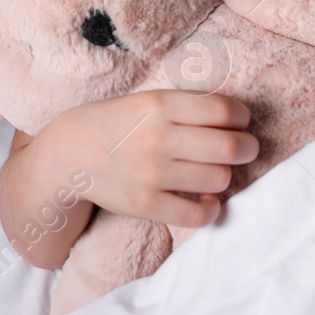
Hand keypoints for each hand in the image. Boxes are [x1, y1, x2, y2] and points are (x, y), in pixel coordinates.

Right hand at [38, 90, 258, 228]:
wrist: (67, 154)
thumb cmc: (114, 123)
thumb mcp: (145, 100)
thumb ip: (185, 106)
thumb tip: (237, 119)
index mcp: (160, 105)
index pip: (224, 111)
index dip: (242, 117)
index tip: (240, 122)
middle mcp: (159, 138)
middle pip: (230, 148)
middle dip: (247, 148)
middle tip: (244, 149)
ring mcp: (152, 174)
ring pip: (219, 179)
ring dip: (226, 176)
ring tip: (216, 172)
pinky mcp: (146, 204)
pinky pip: (198, 215)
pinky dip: (212, 209)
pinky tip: (207, 200)